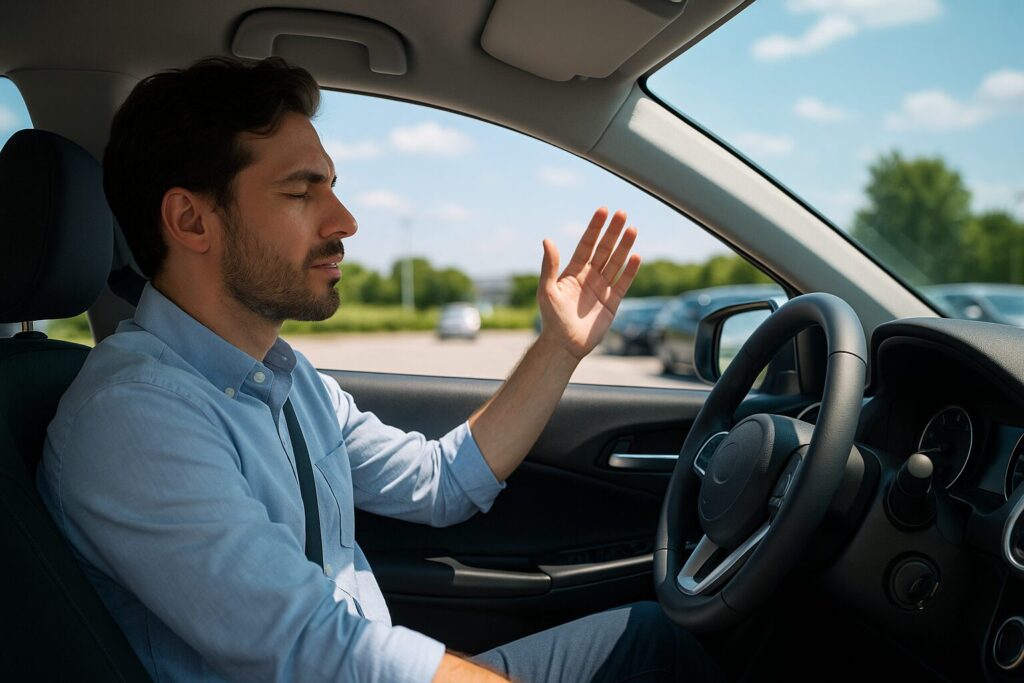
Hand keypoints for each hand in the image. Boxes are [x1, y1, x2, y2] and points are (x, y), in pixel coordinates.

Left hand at [537, 207, 639, 360]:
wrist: (564, 345)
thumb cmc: (551, 319)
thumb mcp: (546, 290)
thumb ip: (549, 266)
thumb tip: (547, 240)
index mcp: (573, 271)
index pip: (587, 244)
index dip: (595, 228)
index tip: (603, 211)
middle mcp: (589, 276)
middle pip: (604, 249)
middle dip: (613, 232)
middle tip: (622, 214)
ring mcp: (602, 288)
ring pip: (616, 262)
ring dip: (624, 246)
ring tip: (633, 229)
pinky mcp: (612, 302)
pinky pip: (624, 282)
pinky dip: (631, 270)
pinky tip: (637, 256)